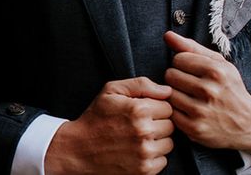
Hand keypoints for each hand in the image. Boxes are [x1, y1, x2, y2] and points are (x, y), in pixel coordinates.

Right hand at [44, 77, 174, 174]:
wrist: (80, 149)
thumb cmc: (96, 117)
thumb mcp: (112, 90)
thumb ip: (141, 84)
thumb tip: (167, 90)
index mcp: (139, 109)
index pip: (168, 105)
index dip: (156, 106)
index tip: (143, 109)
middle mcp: (144, 132)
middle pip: (171, 125)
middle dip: (158, 122)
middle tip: (140, 123)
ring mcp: (145, 154)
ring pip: (169, 143)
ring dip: (158, 140)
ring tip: (138, 136)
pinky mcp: (144, 171)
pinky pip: (163, 160)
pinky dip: (154, 156)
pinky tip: (138, 150)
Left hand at [163, 32, 250, 157]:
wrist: (248, 124)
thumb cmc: (230, 88)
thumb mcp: (219, 63)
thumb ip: (191, 47)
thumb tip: (167, 35)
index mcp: (216, 71)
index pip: (179, 59)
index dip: (183, 63)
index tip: (191, 70)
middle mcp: (209, 91)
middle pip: (170, 75)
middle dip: (177, 77)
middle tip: (189, 84)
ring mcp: (201, 111)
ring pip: (169, 93)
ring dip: (175, 94)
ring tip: (188, 96)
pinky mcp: (194, 129)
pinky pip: (171, 112)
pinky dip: (176, 110)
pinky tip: (188, 109)